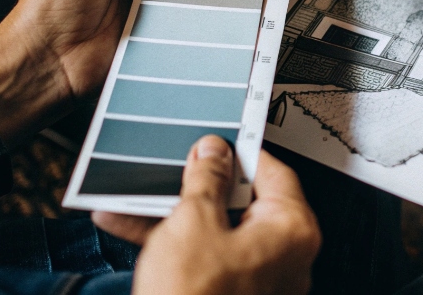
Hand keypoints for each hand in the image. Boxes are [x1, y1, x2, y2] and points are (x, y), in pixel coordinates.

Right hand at [93, 137, 321, 294]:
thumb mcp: (192, 223)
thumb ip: (205, 181)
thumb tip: (213, 154)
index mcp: (292, 230)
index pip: (273, 172)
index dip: (239, 152)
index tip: (215, 141)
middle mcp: (284, 256)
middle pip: (244, 202)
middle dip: (200, 184)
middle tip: (175, 165)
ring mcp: (258, 280)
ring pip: (218, 231)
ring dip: (176, 212)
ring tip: (139, 193)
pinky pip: (206, 257)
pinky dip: (174, 243)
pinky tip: (131, 225)